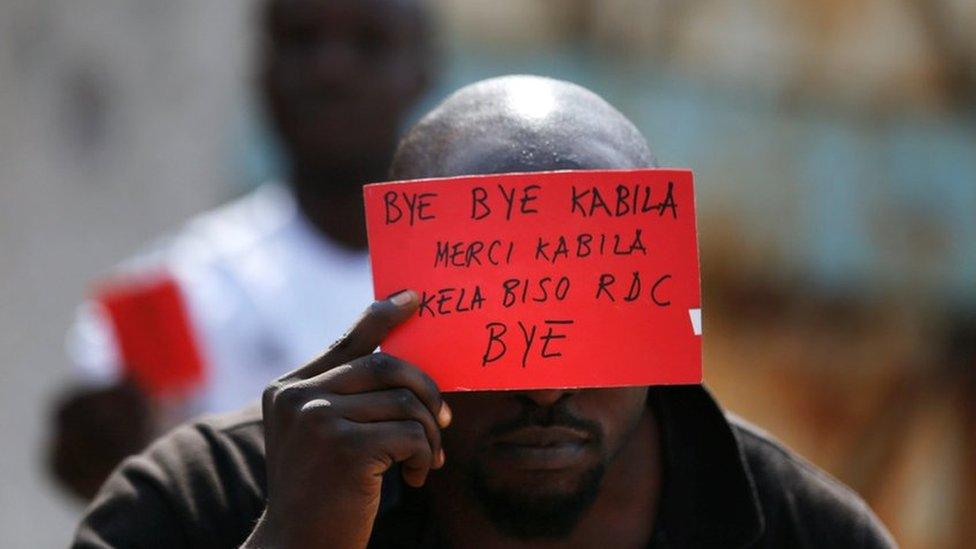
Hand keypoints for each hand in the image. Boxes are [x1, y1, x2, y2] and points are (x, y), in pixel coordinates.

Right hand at [244, 290, 450, 548]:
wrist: (299, 547)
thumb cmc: (322, 493)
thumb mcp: (323, 435)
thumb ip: (349, 397)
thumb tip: (406, 360)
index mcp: (288, 389)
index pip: (346, 341)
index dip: (385, 315)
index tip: (415, 298)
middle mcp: (298, 398)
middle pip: (388, 366)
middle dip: (427, 391)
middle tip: (443, 419)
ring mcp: (317, 421)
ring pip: (406, 402)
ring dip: (429, 434)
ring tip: (425, 459)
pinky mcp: (344, 448)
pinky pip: (412, 435)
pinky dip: (426, 457)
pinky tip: (415, 478)